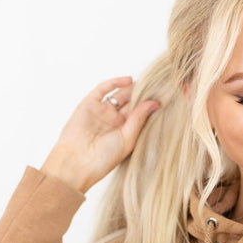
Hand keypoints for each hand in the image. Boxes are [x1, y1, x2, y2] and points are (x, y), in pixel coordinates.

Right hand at [40, 76, 160, 193]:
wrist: (77, 162)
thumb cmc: (103, 158)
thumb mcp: (127, 139)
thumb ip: (139, 119)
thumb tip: (155, 103)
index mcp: (124, 132)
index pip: (139, 114)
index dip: (149, 105)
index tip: (165, 97)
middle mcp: (114, 121)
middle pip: (131, 102)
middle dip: (142, 94)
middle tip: (158, 84)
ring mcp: (102, 111)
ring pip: (119, 94)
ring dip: (131, 88)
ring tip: (146, 80)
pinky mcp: (89, 104)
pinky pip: (103, 89)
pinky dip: (115, 83)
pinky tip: (129, 80)